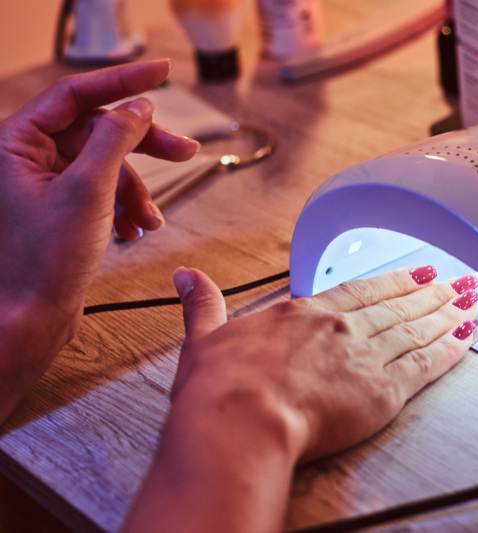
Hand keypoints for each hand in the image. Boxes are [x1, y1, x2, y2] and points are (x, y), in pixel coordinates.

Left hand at [0, 60, 199, 420]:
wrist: (31, 318)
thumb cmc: (43, 262)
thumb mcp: (89, 190)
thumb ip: (116, 139)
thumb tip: (139, 107)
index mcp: (16, 143)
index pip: (76, 94)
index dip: (123, 81)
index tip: (162, 72)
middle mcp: (26, 158)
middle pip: (98, 130)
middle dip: (143, 147)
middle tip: (184, 151)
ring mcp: (44, 183)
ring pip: (106, 164)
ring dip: (136, 189)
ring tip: (149, 219)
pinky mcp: (61, 207)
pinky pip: (103, 190)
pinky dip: (125, 206)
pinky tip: (133, 230)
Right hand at [123, 266, 477, 532]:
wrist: (238, 422)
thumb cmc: (217, 390)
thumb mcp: (203, 340)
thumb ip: (204, 306)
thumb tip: (186, 277)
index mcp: (301, 313)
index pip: (358, 291)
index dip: (391, 282)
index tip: (415, 273)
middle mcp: (340, 328)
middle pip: (395, 306)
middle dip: (430, 293)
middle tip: (458, 281)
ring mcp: (364, 356)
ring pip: (415, 329)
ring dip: (447, 314)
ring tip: (472, 301)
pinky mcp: (384, 391)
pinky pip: (426, 364)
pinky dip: (450, 349)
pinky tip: (468, 337)